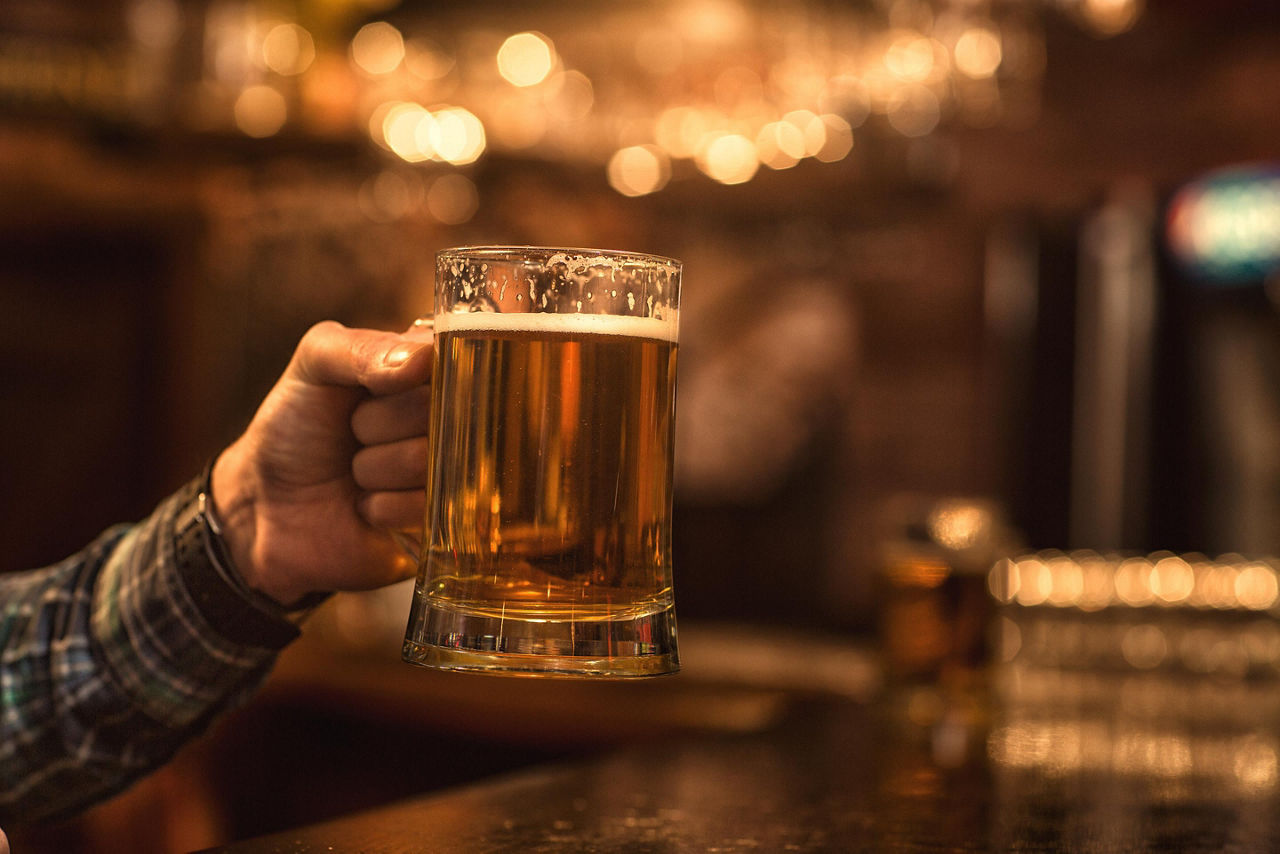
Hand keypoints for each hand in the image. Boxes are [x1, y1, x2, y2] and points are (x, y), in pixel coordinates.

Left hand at [211, 321, 433, 606]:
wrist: (267, 504)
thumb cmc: (297, 425)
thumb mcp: (314, 365)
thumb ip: (362, 348)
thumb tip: (422, 359)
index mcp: (430, 370)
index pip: (454, 361)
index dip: (411, 376)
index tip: (375, 386)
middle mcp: (448, 419)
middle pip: (441, 411)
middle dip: (378, 423)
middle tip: (354, 431)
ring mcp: (448, 472)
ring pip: (427, 460)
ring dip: (374, 467)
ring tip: (355, 469)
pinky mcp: (440, 520)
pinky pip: (423, 506)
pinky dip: (380, 506)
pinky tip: (365, 504)